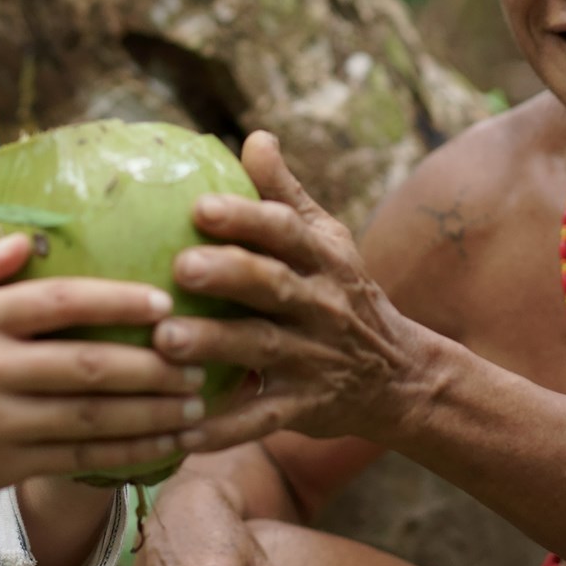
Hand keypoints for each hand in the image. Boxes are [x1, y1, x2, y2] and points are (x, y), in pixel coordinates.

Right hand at [0, 233, 208, 503]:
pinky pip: (81, 459)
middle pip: (86, 365)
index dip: (114, 301)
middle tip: (198, 356)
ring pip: (92, 417)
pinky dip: (130, 452)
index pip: (54, 303)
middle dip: (152, 364)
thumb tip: (27, 238)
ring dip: (153, 411)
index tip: (163, 302)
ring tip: (196, 399)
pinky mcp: (7, 465)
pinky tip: (167, 442)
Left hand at [157, 130, 423, 444]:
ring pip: (261, 350)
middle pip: (273, 287)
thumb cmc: (342, 293)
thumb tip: (253, 136)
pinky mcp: (304, 408)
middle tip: (180, 267)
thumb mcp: (327, 241)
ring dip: (214, 345)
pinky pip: (261, 419)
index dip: (246, 217)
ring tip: (164, 340)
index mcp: (322, 260)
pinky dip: (222, 427)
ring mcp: (313, 359)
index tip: (200, 205)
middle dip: (229, 275)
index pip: (286, 232)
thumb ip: (284, 194)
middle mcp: (320, 306)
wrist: (400, 376)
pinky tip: (178, 430)